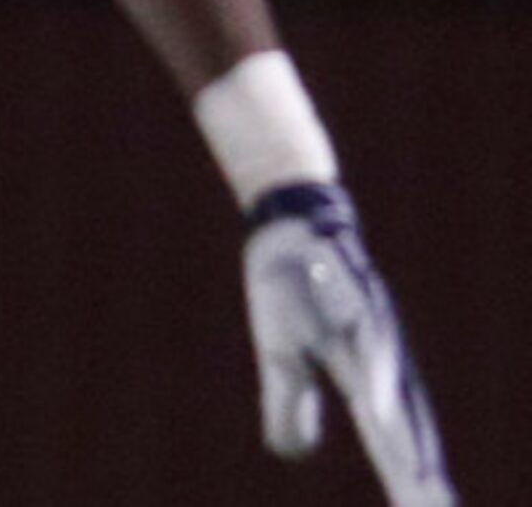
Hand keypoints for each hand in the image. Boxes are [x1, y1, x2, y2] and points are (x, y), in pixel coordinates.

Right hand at [243, 182, 454, 505]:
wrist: (287, 223)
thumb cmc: (290, 289)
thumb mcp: (280, 353)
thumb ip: (289, 401)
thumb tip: (295, 452)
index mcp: (366, 378)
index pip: (394, 444)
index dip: (411, 483)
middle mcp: (383, 359)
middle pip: (409, 431)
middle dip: (424, 479)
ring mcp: (374, 327)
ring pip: (399, 395)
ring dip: (411, 442)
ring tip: (420, 483)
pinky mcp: (358, 295)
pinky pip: (371, 346)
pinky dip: (379, 382)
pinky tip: (378, 410)